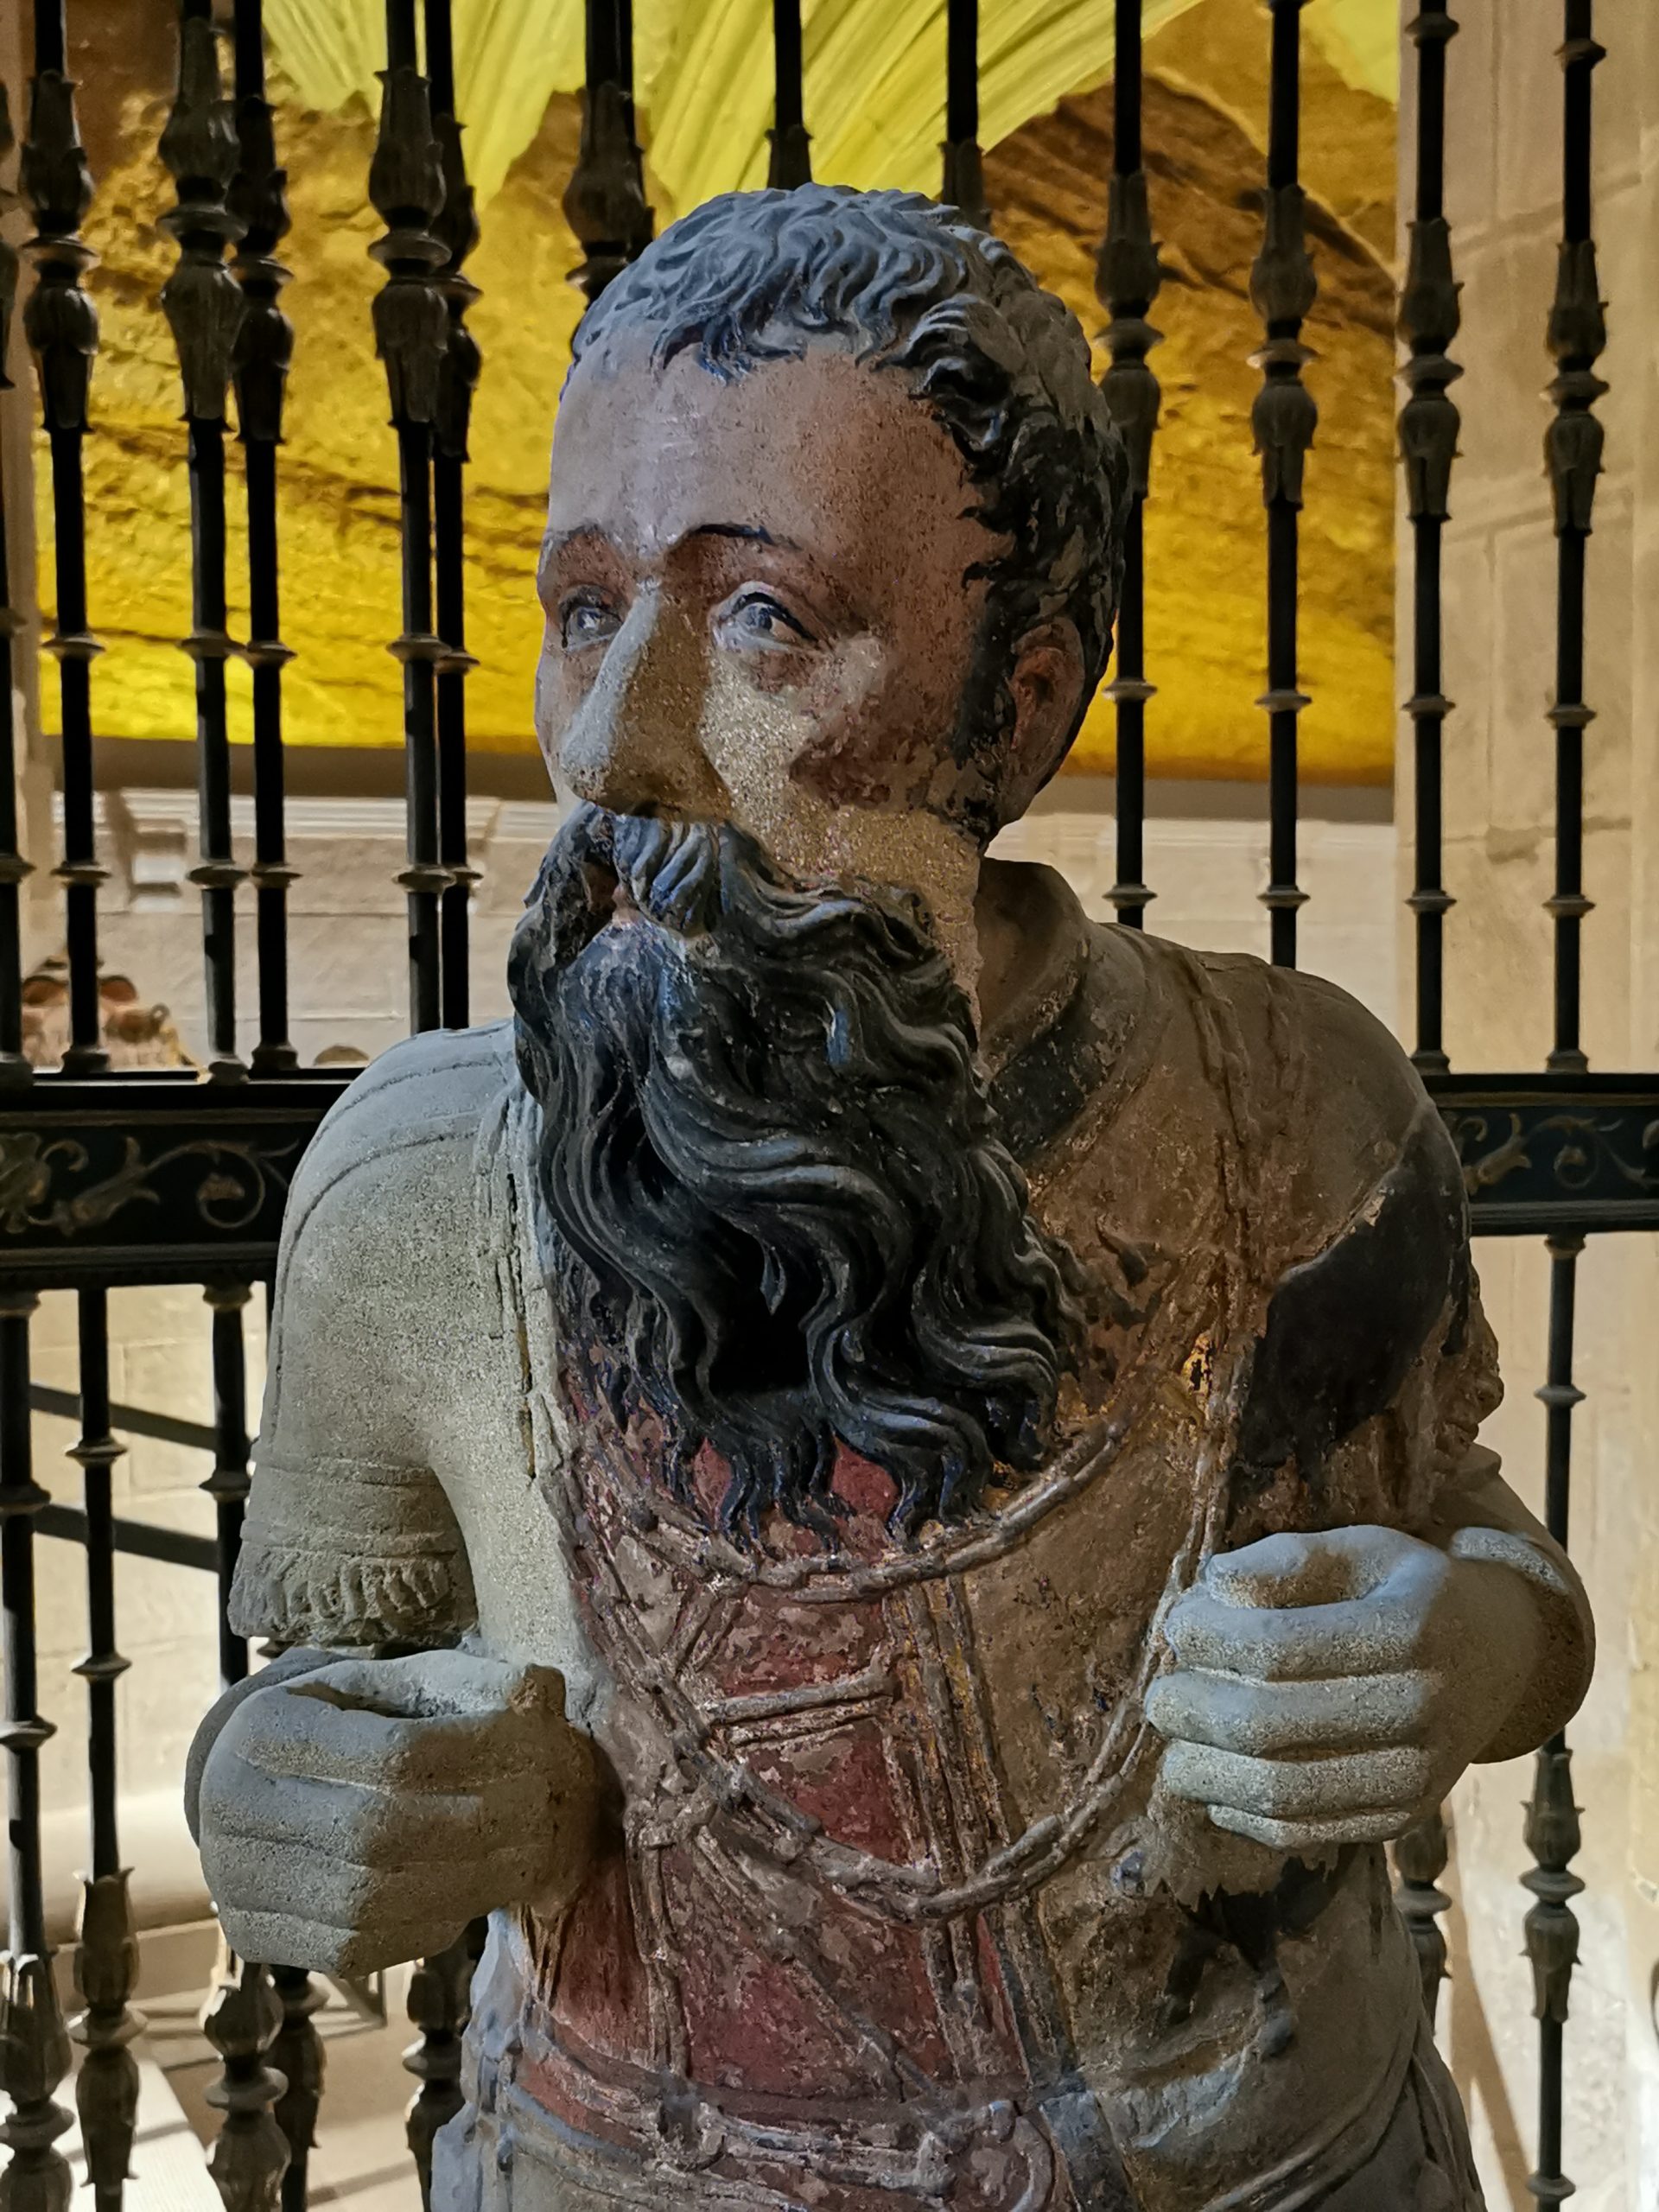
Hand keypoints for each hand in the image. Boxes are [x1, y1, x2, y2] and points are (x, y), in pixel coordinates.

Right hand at [197, 1651, 595, 1973]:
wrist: (251, 1783)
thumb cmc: (342, 1722)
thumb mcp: (392, 1682)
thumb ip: (463, 1683)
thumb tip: (541, 1692)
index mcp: (266, 1728)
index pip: (396, 1753)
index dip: (484, 1754)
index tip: (546, 1747)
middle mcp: (233, 1809)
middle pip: (385, 1832)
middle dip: (487, 1824)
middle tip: (553, 1809)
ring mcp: (235, 1883)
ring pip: (374, 1901)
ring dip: (472, 1882)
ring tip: (532, 1853)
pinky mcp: (256, 1938)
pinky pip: (362, 1948)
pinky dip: (433, 1922)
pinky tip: (473, 1889)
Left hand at [1146, 1524, 1540, 1851]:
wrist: (1498, 1659)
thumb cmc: (1407, 1591)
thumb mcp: (1362, 1548)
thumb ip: (1289, 1559)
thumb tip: (1215, 1584)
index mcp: (1409, 1630)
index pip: (1278, 1648)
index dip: (1209, 1640)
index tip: (1176, 1626)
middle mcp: (1421, 1709)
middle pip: (1271, 1725)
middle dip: (1195, 1712)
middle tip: (1160, 1697)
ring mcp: (1418, 1776)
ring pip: (1283, 1792)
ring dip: (1208, 1773)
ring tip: (1174, 1748)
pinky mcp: (1403, 1819)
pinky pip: (1308, 1832)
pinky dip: (1246, 1816)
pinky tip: (1216, 1786)